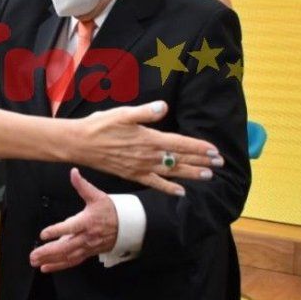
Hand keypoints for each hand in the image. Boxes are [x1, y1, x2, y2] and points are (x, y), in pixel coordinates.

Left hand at [30, 169, 116, 272]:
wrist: (127, 225)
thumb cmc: (111, 210)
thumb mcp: (97, 195)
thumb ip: (82, 185)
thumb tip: (73, 172)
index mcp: (87, 221)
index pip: (70, 227)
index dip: (57, 231)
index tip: (43, 234)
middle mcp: (86, 236)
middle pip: (65, 247)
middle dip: (48, 252)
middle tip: (33, 255)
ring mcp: (87, 246)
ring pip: (67, 256)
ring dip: (50, 260)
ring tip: (35, 261)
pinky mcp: (87, 252)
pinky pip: (72, 261)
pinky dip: (58, 266)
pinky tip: (46, 268)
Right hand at [74, 100, 222, 195]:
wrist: (80, 143)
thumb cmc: (101, 125)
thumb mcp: (123, 113)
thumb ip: (145, 112)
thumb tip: (163, 107)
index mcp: (149, 138)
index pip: (181, 144)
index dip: (199, 148)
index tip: (215, 151)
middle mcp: (148, 155)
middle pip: (180, 159)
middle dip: (202, 161)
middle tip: (220, 164)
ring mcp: (141, 167)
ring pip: (172, 172)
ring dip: (191, 174)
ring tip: (208, 176)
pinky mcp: (132, 174)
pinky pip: (155, 183)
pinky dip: (168, 188)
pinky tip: (180, 192)